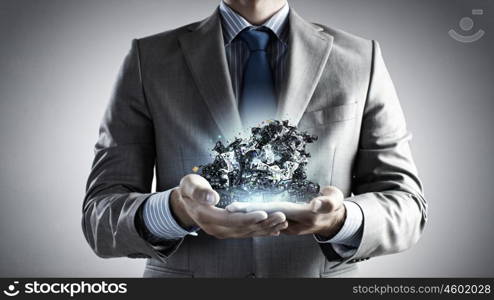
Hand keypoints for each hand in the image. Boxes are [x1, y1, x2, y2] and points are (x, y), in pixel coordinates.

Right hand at [170, 174, 287, 238]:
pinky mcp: (228, 231)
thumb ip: (199, 191)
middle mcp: (216, 229)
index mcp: (208, 217)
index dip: (248, 217)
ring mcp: (223, 232)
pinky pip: (246, 233)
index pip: (231, 220)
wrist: (185, 202)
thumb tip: (213, 197)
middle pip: (243, 229)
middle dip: (264, 224)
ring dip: (266, 228)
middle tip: (281, 216)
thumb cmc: (189, 189)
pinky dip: (261, 231)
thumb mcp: (189, 185)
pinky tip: (274, 230)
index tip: (264, 213)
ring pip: (247, 233)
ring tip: (282, 222)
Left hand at [226, 186, 345, 238]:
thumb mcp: (334, 200)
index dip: (260, 209)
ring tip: (230, 209)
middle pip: (266, 216)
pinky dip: (255, 216)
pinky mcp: (285, 223)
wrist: (334, 219)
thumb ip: (327, 202)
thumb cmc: (334, 206)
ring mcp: (288, 225)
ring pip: (264, 219)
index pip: (277, 211)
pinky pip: (267, 220)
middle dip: (247, 212)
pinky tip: (243, 213)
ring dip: (248, 215)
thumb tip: (317, 205)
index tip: (244, 208)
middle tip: (229, 208)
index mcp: (302, 216)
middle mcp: (292, 223)